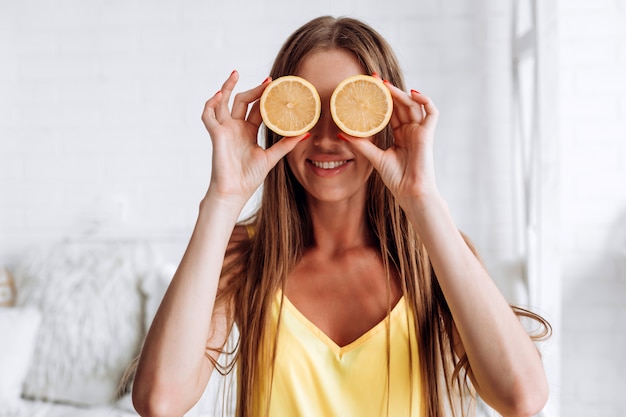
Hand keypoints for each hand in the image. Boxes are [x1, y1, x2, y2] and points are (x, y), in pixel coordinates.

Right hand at [201, 71, 306, 204]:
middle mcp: (235, 128)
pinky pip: (208, 115)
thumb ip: (286, 144)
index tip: (276, 85)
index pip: (256, 108)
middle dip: (254, 89)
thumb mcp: (272, 157)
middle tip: (268, 81)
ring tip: (235, 73)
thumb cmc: (249, 177)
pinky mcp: (216, 134)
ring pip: (222, 102)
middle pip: (242, 101)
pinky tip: (219, 95)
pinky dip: (211, 104)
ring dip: (227, 87)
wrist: (235, 191)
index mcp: (248, 131)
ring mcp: (224, 130)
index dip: (265, 97)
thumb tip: (306, 133)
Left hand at [342, 79, 439, 207]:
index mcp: (400, 135)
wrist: (410, 192)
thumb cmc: (396, 178)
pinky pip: (432, 112)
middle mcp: (411, 130)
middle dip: (389, 91)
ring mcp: (420, 131)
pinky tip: (412, 93)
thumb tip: (341, 134)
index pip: (390, 111)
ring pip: (413, 105)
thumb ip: (361, 144)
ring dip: (400, 93)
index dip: (382, 98)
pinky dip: (425, 100)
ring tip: (385, 85)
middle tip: (374, 78)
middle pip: (401, 104)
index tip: (369, 86)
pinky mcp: (428, 134)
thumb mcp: (375, 157)